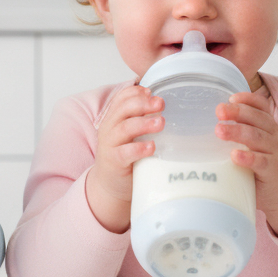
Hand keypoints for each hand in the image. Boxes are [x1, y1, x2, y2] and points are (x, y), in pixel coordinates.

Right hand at [85, 84, 163, 233]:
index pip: (122, 98)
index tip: (152, 92)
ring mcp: (110, 144)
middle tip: (161, 104)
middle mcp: (110, 127)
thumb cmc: (125, 155)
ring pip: (124, 128)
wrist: (109, 184)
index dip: (136, 92)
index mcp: (115, 117)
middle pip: (123, 109)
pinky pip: (125, 153)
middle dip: (143, 104)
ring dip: (144, 123)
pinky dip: (138, 148)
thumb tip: (168, 107)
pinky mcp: (114, 161)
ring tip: (161, 122)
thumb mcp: (131, 134)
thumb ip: (143, 119)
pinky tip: (152, 147)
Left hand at [215, 91, 277, 237]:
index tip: (231, 98)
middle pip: (256, 118)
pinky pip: (261, 161)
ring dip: (236, 131)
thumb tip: (206, 125)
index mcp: (269, 126)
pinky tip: (234, 155)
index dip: (247, 99)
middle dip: (236, 112)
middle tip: (219, 111)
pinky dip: (247, 157)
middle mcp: (274, 135)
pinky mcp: (274, 169)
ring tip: (219, 130)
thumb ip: (241, 132)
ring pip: (256, 137)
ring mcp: (276, 152)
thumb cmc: (265, 163)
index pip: (261, 106)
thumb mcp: (257, 144)